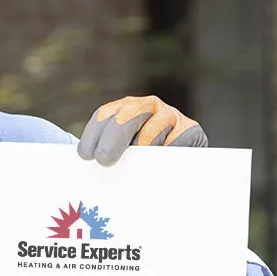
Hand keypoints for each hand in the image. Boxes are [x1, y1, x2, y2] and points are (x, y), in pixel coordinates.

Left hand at [77, 95, 206, 165]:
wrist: (184, 162)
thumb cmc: (143, 159)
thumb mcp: (124, 151)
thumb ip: (110, 152)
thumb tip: (91, 169)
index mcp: (124, 108)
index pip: (104, 116)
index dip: (93, 135)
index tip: (86, 155)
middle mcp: (146, 106)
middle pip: (125, 118)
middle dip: (112, 139)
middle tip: (104, 159)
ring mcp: (169, 114)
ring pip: (150, 133)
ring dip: (141, 150)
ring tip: (137, 167)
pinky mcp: (191, 128)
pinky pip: (176, 141)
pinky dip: (167, 152)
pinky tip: (162, 163)